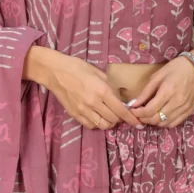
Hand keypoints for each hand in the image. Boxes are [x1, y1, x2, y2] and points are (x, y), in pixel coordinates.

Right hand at [24, 46, 138, 129]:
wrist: (55, 71)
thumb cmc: (78, 68)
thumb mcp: (98, 73)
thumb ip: (109, 87)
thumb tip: (119, 98)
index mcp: (102, 91)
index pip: (121, 110)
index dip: (131, 119)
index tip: (138, 124)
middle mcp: (94, 103)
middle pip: (114, 120)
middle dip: (120, 118)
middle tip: (119, 112)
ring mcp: (83, 110)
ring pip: (103, 125)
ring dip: (109, 122)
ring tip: (109, 115)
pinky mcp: (75, 114)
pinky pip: (91, 125)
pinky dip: (98, 123)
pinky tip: (98, 116)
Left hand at [128, 55, 193, 127]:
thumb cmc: (176, 69)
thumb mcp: (157, 76)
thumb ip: (146, 92)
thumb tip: (134, 104)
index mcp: (167, 91)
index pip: (149, 110)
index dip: (138, 113)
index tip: (133, 110)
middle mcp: (177, 102)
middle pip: (156, 119)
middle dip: (144, 119)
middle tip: (139, 114)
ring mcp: (184, 108)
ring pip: (165, 123)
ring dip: (154, 122)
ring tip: (148, 115)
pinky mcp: (189, 111)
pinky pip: (174, 123)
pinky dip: (165, 123)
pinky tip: (160, 117)